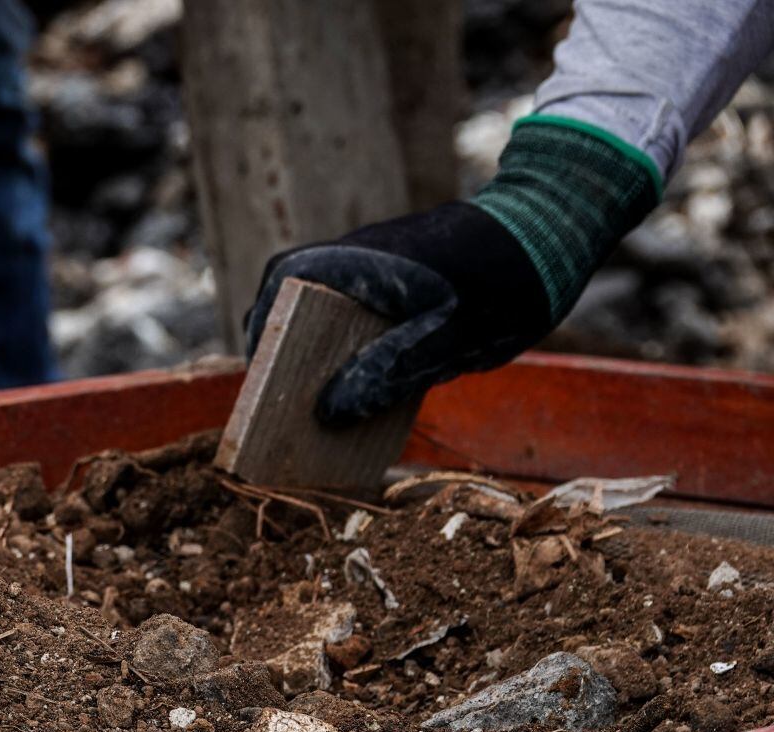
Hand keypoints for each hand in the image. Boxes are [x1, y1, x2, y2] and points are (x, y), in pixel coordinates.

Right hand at [246, 118, 659, 424]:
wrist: (559, 229)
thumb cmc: (508, 280)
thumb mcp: (454, 338)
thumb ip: (390, 372)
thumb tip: (329, 410)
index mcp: (362, 261)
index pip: (283, 283)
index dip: (265, 329)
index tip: (265, 377)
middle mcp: (360, 256)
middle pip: (297, 299)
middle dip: (289, 351)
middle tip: (292, 403)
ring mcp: (379, 264)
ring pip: (327, 308)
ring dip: (321, 353)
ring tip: (328, 407)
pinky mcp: (401, 277)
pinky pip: (359, 310)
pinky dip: (352, 347)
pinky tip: (371, 388)